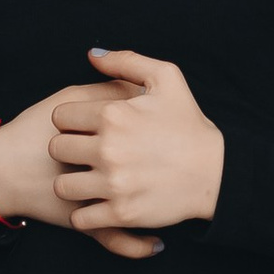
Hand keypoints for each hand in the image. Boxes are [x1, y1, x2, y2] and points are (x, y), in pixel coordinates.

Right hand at [0, 94, 162, 257]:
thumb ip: (106, 88)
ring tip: (172, 203)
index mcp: (102, 128)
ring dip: (160, 209)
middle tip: (176, 165)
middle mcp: (104, 163)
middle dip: (165, 166)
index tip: (170, 132)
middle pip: (150, 165)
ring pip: (140, 206)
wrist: (0, 169)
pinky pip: (117, 239)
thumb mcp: (69, 97)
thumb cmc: (35, 129)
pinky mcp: (84, 221)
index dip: (163, 129)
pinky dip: (138, 245)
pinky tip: (156, 242)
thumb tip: (139, 88)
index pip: (149, 127)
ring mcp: (96, 196)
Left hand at [49, 47, 222, 235]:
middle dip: (69, 150)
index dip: (71, 121)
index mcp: (113, 115)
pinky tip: (99, 204)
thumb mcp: (167, 78)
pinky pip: (80, 218)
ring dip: (72, 183)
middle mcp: (109, 149)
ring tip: (88, 180)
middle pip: (57, 149)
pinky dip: (85, 214)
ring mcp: (114, 184)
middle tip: (86, 154)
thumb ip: (127, 61)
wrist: (216, 172)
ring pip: (63, 186)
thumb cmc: (189, 124)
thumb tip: (92, 55)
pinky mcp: (121, 213)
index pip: (61, 116)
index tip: (86, 128)